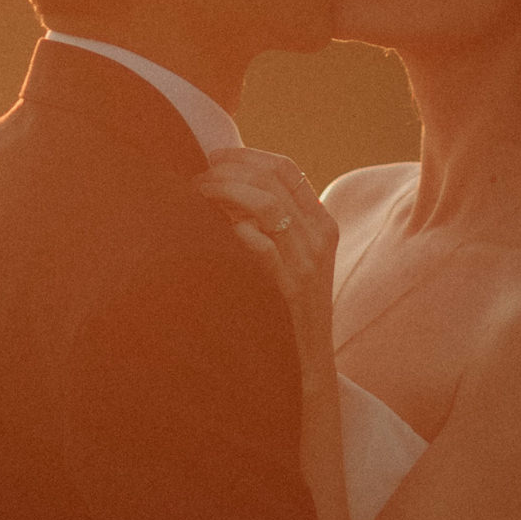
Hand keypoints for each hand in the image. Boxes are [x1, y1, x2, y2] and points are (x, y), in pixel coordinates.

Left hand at [196, 151, 337, 381]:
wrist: (308, 363)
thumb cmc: (289, 310)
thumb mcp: (294, 261)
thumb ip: (275, 226)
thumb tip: (228, 190)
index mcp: (322, 224)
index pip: (287, 170)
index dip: (247, 156)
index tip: (214, 157)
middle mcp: (319, 237)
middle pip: (273, 180)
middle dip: (229, 171)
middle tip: (198, 178)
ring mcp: (307, 263)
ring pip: (267, 205)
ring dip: (225, 193)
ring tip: (198, 196)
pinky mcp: (291, 288)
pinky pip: (260, 245)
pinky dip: (235, 231)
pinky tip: (217, 232)